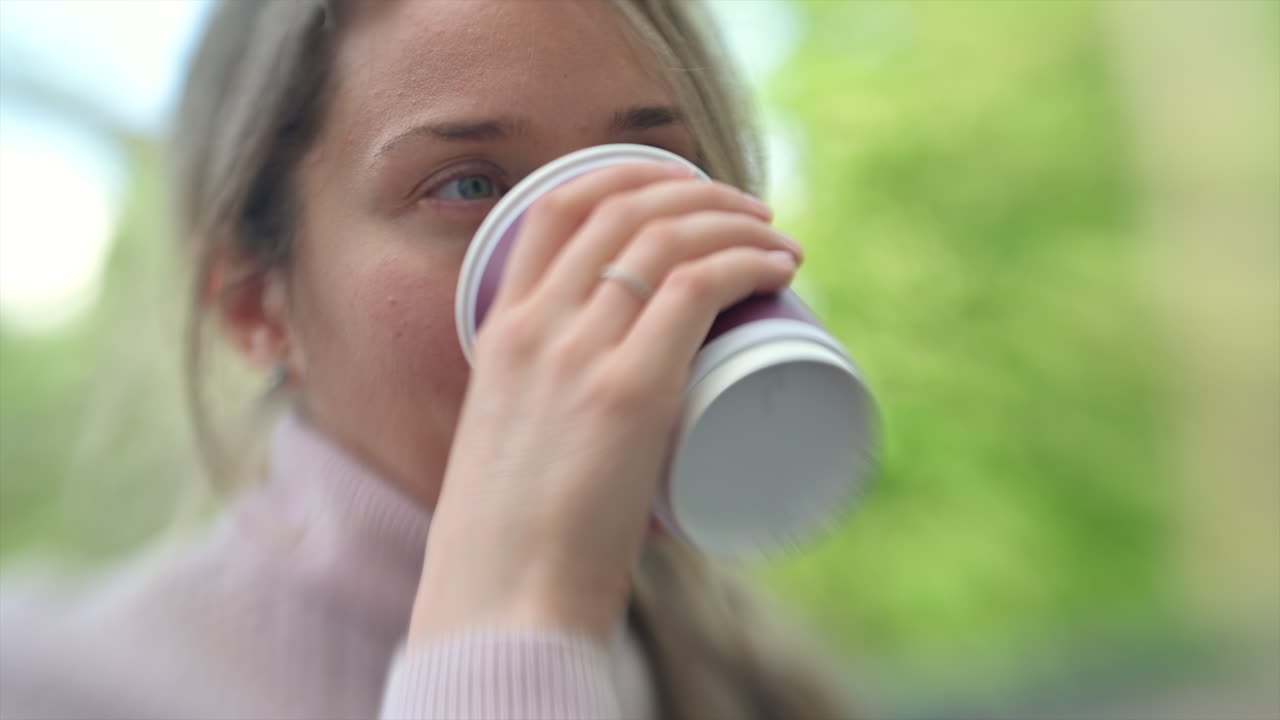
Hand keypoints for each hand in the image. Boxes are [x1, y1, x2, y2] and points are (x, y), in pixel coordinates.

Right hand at [407, 162, 800, 643]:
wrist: (501, 604)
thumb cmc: (512, 544)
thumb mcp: (511, 445)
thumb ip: (548, 416)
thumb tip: (613, 427)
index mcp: (499, 333)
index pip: (555, 207)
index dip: (626, 178)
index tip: (678, 188)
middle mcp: (535, 327)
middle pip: (624, 209)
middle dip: (697, 193)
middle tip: (748, 214)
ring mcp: (579, 355)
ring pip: (668, 238)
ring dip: (735, 221)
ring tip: (776, 239)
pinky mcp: (630, 391)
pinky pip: (697, 287)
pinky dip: (746, 261)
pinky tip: (778, 265)